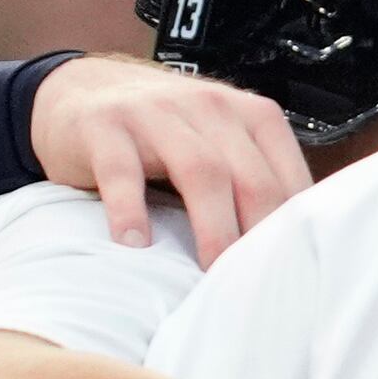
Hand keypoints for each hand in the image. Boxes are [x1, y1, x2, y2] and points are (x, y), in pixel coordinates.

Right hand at [27, 55, 308, 260]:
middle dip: (259, 237)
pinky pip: (122, 169)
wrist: (81, 90)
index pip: (287, 176)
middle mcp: (209, 108)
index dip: (293, 230)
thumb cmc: (164, 134)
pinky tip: (134, 245)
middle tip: (257, 288)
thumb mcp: (218, 144)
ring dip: (212, 229)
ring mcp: (156, 112)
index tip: (294, 275)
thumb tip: (296, 253)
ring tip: (210, 276)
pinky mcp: (105, 124)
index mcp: (250, 116)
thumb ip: (255, 182)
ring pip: (199, 171)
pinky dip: (130, 209)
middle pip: (250, 177)